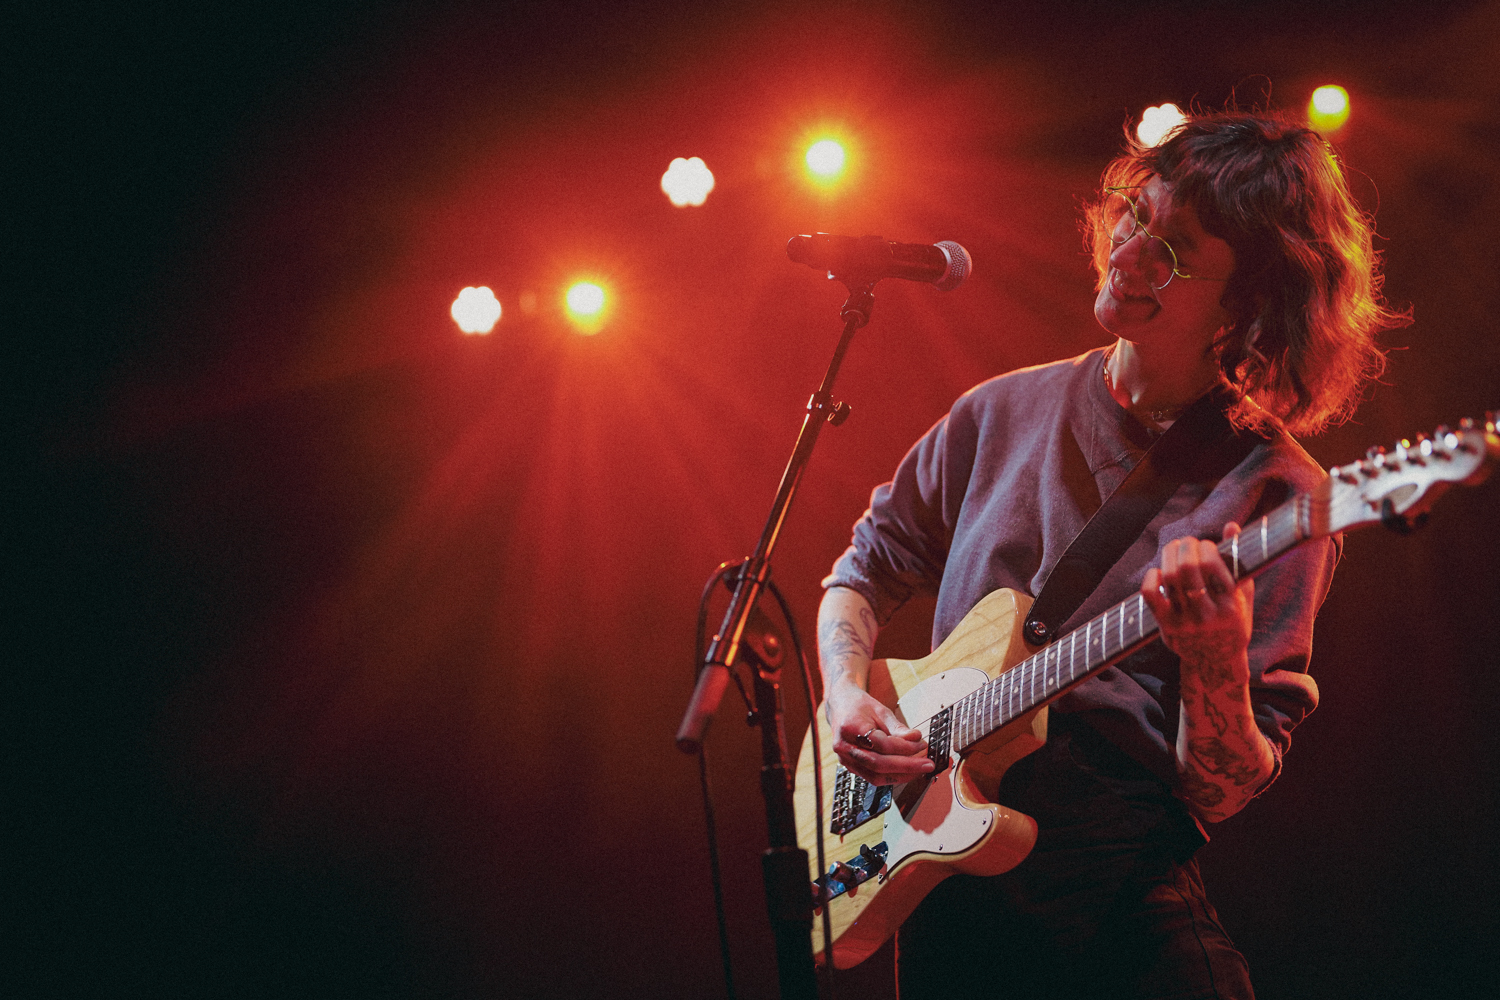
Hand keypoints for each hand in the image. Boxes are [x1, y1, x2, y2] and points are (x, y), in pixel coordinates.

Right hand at [824, 678, 933, 786]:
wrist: (840, 706)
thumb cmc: (860, 706)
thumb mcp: (881, 710)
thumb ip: (898, 728)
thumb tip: (916, 739)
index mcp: (850, 727)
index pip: (881, 744)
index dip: (904, 747)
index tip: (922, 744)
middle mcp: (844, 746)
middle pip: (878, 764)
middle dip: (906, 766)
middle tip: (927, 764)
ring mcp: (844, 759)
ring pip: (875, 776)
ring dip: (901, 775)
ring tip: (919, 769)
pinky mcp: (849, 766)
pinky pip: (872, 777)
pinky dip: (891, 776)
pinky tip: (906, 771)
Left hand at [1141, 522, 1253, 688]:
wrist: (1216, 663)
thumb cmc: (1233, 622)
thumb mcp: (1244, 596)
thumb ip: (1238, 561)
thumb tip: (1231, 525)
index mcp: (1231, 607)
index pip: (1214, 567)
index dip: (1206, 548)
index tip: (1207, 545)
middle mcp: (1207, 616)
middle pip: (1187, 568)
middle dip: (1186, 546)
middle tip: (1188, 542)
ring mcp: (1185, 622)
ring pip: (1169, 578)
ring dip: (1170, 555)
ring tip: (1174, 548)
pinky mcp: (1166, 627)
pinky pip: (1150, 595)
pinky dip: (1151, 577)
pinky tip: (1159, 571)